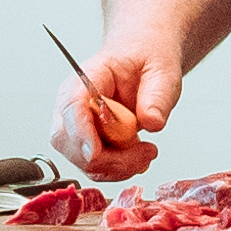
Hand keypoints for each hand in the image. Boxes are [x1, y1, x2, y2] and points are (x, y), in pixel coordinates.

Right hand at [53, 48, 176, 180]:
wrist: (142, 61)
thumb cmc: (145, 61)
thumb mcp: (162, 72)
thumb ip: (158, 96)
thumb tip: (152, 121)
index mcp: (89, 76)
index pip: (72, 104)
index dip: (80, 131)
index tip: (94, 153)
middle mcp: (74, 101)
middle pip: (68, 140)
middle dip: (106, 158)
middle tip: (143, 152)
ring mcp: (77, 124)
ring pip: (81, 160)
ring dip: (116, 166)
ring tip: (145, 151)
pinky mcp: (86, 142)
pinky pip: (94, 166)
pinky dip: (117, 169)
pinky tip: (136, 156)